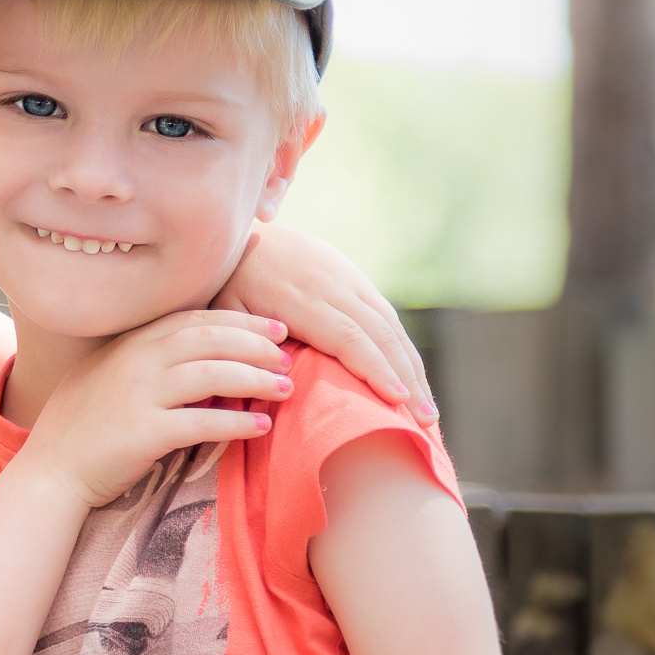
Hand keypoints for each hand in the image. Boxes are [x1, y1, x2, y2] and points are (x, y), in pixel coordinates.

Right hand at [25, 310, 287, 510]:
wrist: (49, 472)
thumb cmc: (79, 429)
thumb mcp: (105, 377)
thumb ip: (144, 361)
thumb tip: (195, 356)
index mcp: (128, 344)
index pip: (194, 319)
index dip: (239, 320)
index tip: (272, 327)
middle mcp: (134, 361)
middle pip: (210, 339)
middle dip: (256, 344)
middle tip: (286, 356)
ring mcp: (138, 395)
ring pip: (211, 373)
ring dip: (255, 378)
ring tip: (285, 387)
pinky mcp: (144, 433)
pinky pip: (203, 422)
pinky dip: (237, 422)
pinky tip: (261, 426)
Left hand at [216, 223, 436, 425]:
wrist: (240, 234)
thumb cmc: (225, 285)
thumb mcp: (226, 315)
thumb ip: (247, 348)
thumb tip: (275, 386)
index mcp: (301, 298)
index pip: (349, 337)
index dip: (375, 369)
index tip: (396, 400)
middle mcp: (333, 285)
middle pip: (380, 335)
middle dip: (407, 378)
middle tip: (427, 421)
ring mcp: (348, 278)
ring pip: (390, 325)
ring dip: (412, 367)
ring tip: (428, 409)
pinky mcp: (354, 277)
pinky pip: (386, 314)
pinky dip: (403, 348)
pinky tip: (413, 376)